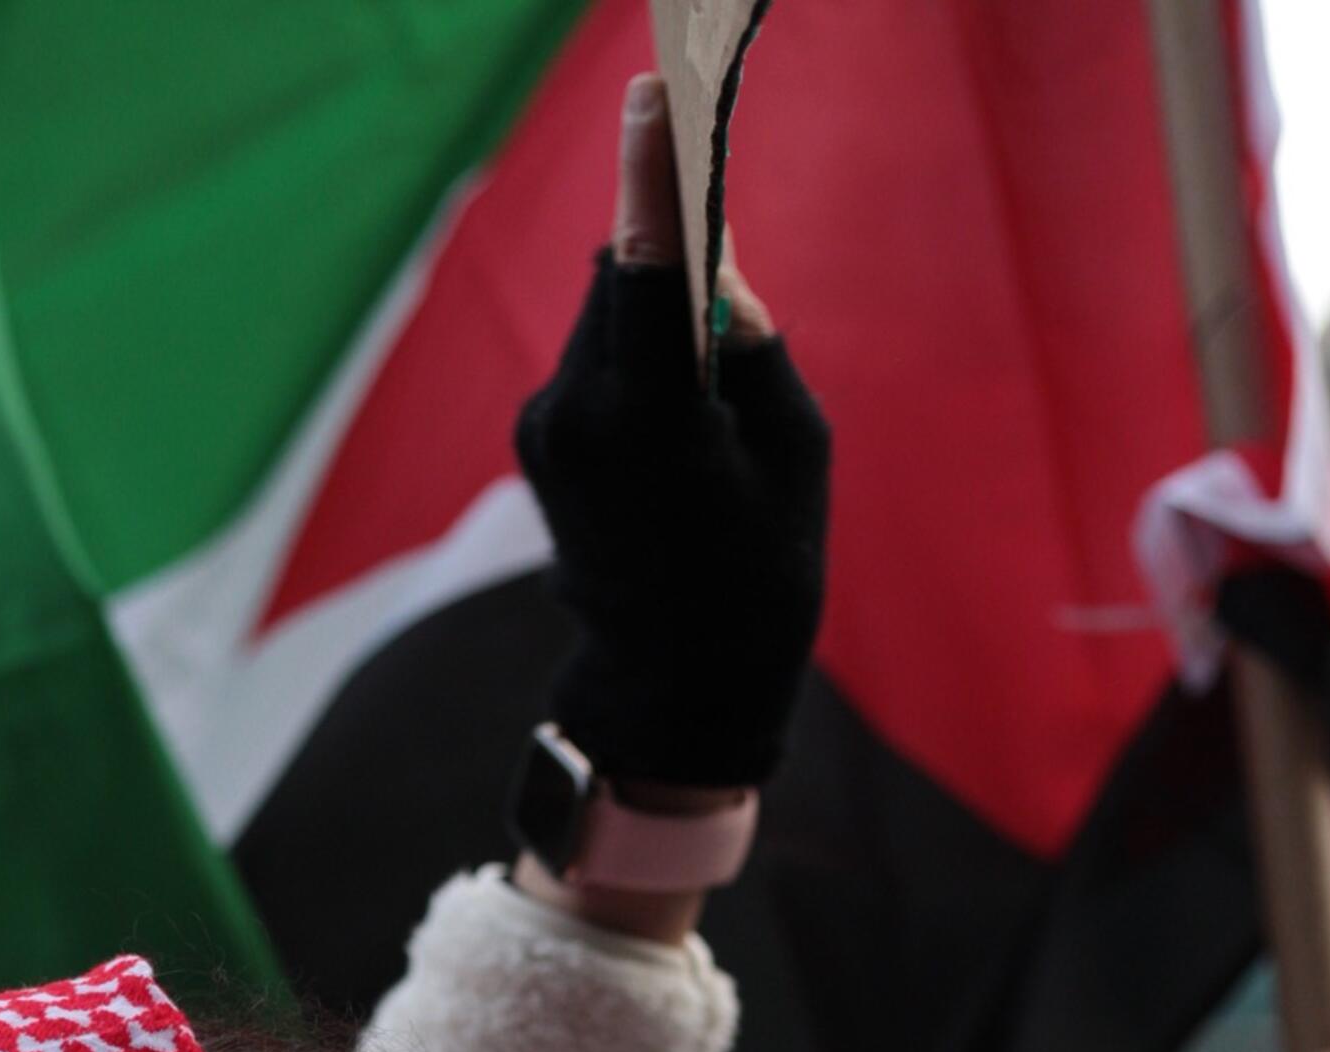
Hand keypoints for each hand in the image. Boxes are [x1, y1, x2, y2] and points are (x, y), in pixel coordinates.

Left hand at [513, 72, 829, 798]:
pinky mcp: (535, 436)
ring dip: (655, 322)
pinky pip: (592, 354)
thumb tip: (706, 257)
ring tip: (700, 421)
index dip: (655, 176)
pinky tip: (667, 435)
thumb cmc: (761, 571)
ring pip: (606, 310)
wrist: (675, 682)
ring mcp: (545, 428)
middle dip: (676, 268)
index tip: (654, 91)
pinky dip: (633, 359)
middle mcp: (579, 417)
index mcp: (653, 428)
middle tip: (730, 330)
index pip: (647, 272)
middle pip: (625, 275)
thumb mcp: (793, 448)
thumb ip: (746, 341)